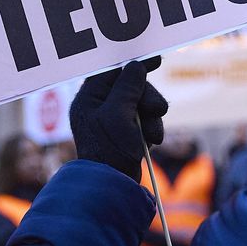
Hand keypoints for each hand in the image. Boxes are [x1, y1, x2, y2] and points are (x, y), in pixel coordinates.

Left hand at [69, 58, 167, 181]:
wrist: (113, 187)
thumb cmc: (108, 151)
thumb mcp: (117, 114)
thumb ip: (127, 87)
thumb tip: (135, 65)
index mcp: (88, 98)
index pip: (111, 71)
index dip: (133, 64)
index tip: (155, 58)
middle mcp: (98, 106)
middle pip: (131, 87)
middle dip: (148, 98)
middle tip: (158, 109)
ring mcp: (112, 120)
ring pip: (142, 104)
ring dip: (152, 117)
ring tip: (153, 134)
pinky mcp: (125, 133)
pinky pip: (145, 120)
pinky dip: (151, 128)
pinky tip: (152, 141)